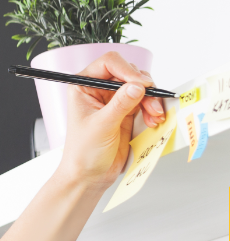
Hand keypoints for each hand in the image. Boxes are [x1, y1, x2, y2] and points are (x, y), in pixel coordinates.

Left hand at [57, 50, 166, 191]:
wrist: (89, 177)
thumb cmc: (84, 153)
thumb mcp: (101, 126)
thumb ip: (120, 104)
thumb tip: (138, 86)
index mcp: (84, 86)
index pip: (109, 64)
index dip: (127, 70)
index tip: (140, 84)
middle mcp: (99, 89)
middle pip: (129, 73)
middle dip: (144, 87)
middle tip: (152, 104)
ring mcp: (114, 100)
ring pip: (140, 87)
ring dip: (151, 99)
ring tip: (155, 116)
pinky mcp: (126, 112)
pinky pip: (145, 101)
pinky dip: (153, 108)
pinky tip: (154, 120)